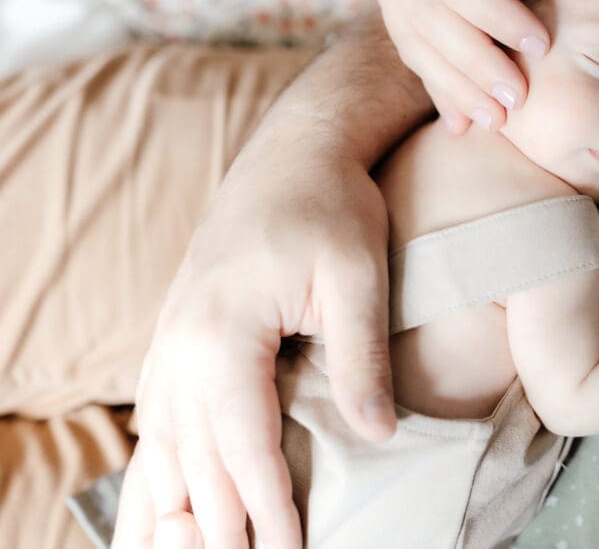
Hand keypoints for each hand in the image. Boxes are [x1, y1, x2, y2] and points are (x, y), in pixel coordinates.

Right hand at [112, 159, 395, 548]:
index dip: (267, 509)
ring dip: (177, 503)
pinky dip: (161, 461)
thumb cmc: (331, 207)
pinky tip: (167, 489)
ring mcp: (170, 335)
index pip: (243, 446)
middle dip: (219, 524)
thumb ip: (362, 359)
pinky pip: (156, 413)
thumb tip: (378, 437)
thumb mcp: (358, 278)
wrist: (294, 150)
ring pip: (163, 443)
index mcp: (222, 334)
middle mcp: (180, 343)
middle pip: (196, 457)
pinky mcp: (177, 329)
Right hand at [366, 0, 563, 133]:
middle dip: (475, 63)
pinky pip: (410, 49)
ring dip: (455, 86)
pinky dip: (438, 87)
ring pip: (413, 40)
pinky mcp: (391, 0)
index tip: (542, 42)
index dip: (494, 14)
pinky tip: (462, 122)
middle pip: (428, 15)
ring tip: (495, 122)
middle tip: (519, 100)